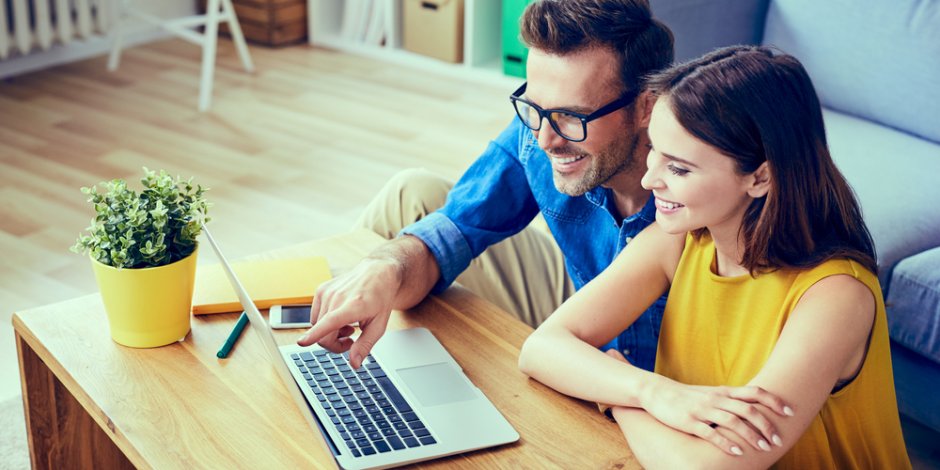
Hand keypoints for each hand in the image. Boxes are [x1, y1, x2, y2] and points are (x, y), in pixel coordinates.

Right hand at [297, 258, 400, 368]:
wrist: (377, 273)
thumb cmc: (380, 299)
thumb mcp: (379, 326)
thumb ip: (365, 346)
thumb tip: (354, 364)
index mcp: (353, 306)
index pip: (330, 322)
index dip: (315, 335)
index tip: (302, 342)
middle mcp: (337, 297)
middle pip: (323, 334)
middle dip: (334, 344)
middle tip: (351, 341)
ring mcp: (326, 292)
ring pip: (316, 326)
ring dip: (330, 333)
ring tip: (349, 327)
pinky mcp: (320, 290)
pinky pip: (315, 316)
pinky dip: (325, 322)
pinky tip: (340, 318)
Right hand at [605, 350, 793, 455]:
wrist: (657, 392)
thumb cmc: (687, 396)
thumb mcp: (711, 393)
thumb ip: (731, 399)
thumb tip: (755, 407)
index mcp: (723, 392)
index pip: (754, 393)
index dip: (774, 401)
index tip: (790, 412)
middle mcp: (716, 399)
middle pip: (748, 410)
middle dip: (766, 425)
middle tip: (778, 440)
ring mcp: (703, 410)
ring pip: (733, 422)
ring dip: (751, 436)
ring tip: (764, 448)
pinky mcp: (690, 422)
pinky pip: (711, 433)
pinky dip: (726, 443)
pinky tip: (737, 453)